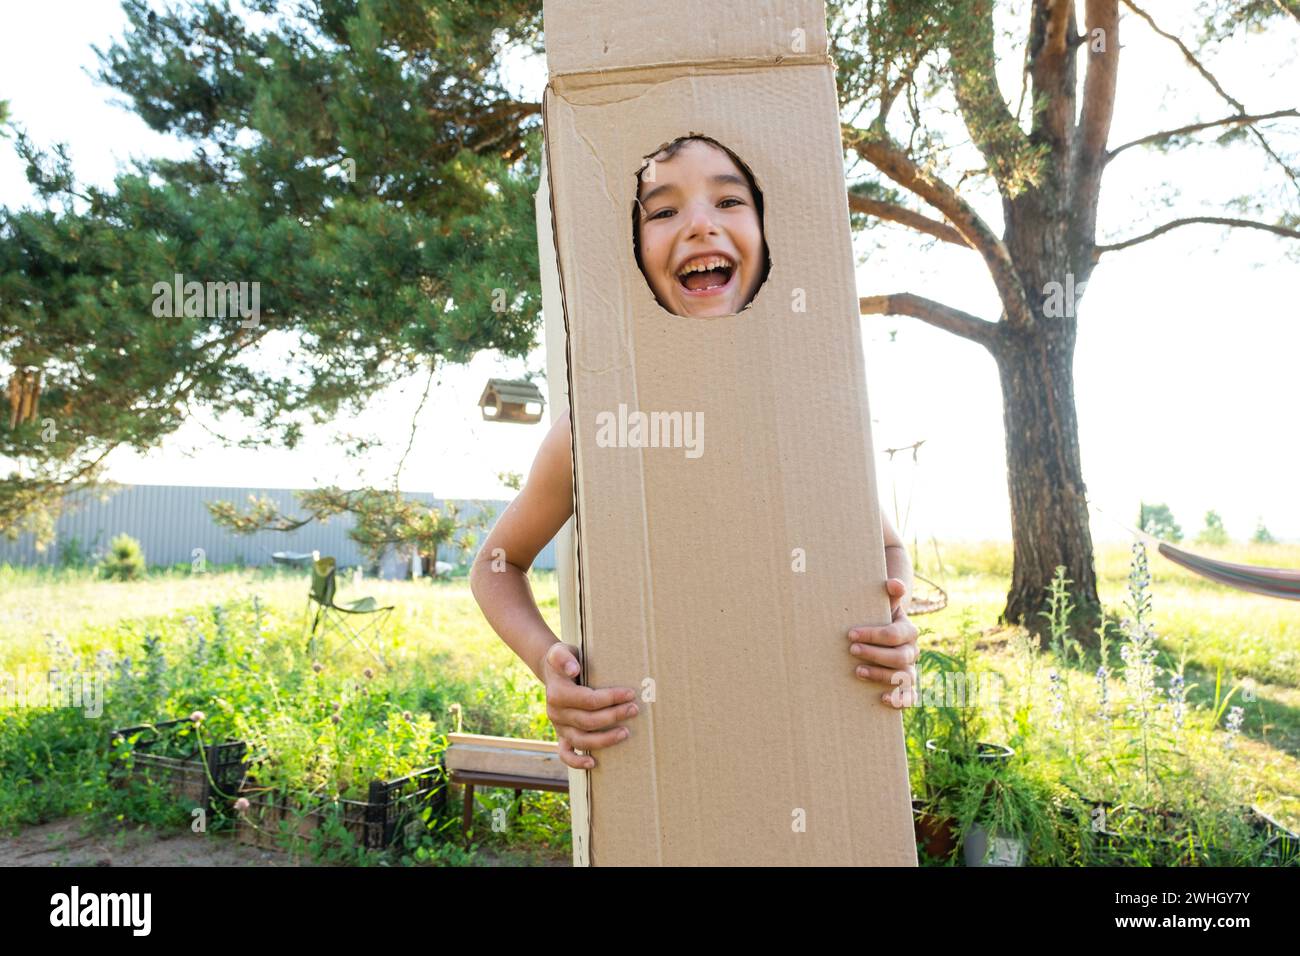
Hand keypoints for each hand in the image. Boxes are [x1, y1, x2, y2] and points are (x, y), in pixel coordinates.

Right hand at [542, 641, 639, 768]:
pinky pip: (565, 754)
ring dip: (605, 740)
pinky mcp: (561, 735)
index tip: (630, 693)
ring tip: (626, 733)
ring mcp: (558, 727)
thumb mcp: (560, 651)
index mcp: (557, 693)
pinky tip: (593, 763)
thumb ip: (563, 657)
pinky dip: (577, 762)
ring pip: (581, 741)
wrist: (553, 671)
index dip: (611, 698)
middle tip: (634, 709)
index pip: (588, 700)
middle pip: (588, 721)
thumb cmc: (563, 660)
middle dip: (614, 716)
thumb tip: (574, 669)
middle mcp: (556, 713)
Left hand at [846, 578, 919, 708]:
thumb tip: (893, 583)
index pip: (894, 634)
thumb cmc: (878, 618)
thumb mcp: (882, 604)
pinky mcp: (908, 687)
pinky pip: (910, 697)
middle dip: (874, 654)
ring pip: (903, 677)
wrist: (882, 636)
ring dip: (880, 675)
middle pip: (899, 657)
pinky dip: (899, 700)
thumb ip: (890, 592)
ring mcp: (911, 670)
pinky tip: (881, 698)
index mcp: (909, 630)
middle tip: (851, 650)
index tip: (850, 634)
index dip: (873, 635)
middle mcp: (912, 651)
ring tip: (857, 671)